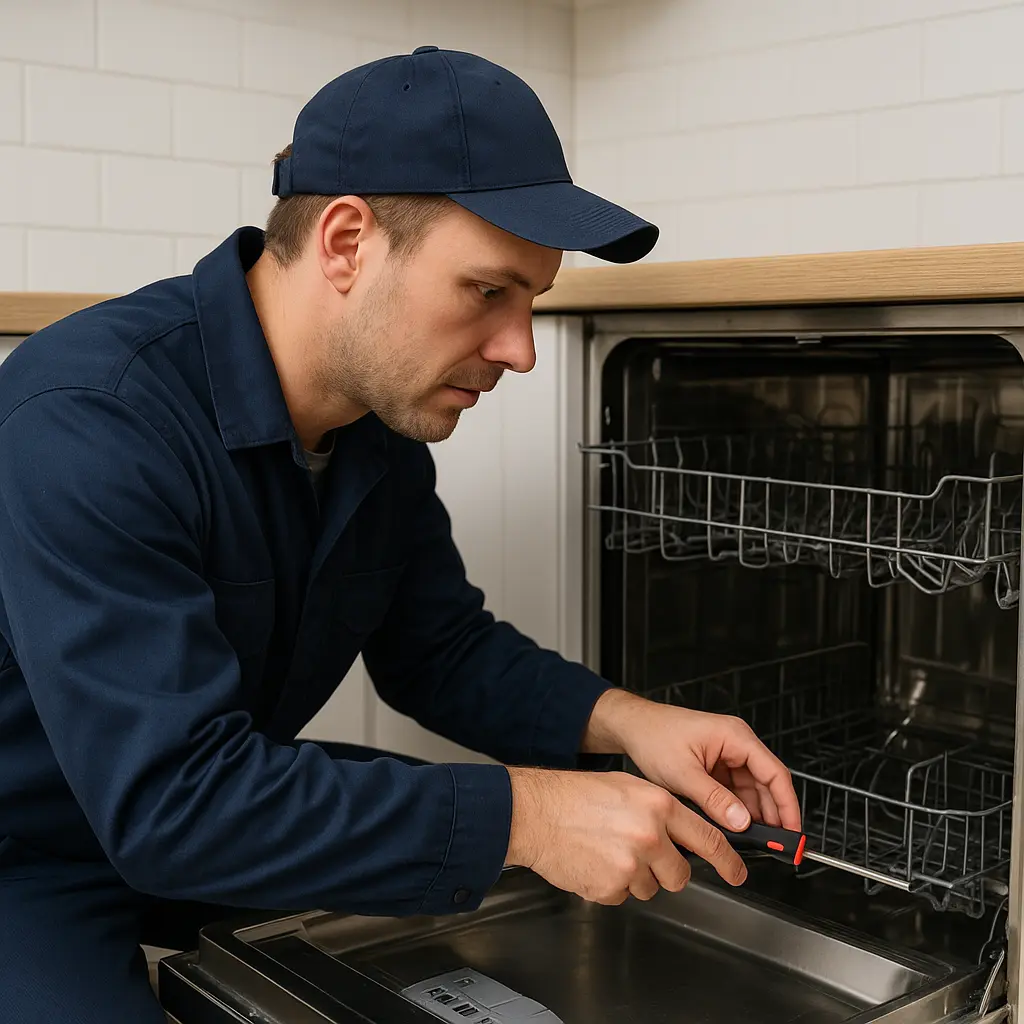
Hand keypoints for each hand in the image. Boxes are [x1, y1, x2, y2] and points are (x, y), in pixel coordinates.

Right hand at [504, 766, 746, 904]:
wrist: (535, 812)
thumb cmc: (575, 796)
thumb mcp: (628, 786)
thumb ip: (661, 810)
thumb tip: (685, 832)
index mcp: (658, 806)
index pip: (707, 839)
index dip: (729, 860)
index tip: (738, 872)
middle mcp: (650, 836)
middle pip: (681, 874)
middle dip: (668, 871)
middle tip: (645, 857)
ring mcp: (631, 866)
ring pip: (652, 887)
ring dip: (637, 877)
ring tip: (608, 851)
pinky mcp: (611, 888)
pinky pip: (625, 895)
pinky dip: (612, 884)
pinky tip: (595, 862)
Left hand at [583, 689, 800, 836]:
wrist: (631, 727)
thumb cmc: (653, 736)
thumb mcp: (683, 772)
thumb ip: (714, 799)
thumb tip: (741, 822)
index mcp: (735, 737)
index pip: (775, 773)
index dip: (787, 805)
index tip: (791, 832)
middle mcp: (735, 744)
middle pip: (765, 784)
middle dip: (770, 815)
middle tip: (772, 846)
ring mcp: (726, 755)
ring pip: (750, 791)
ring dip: (751, 816)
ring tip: (751, 842)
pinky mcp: (715, 766)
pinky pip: (733, 791)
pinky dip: (734, 810)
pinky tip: (732, 829)